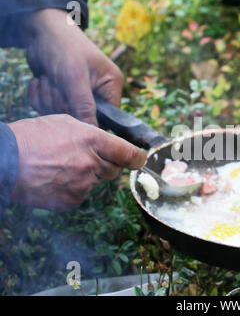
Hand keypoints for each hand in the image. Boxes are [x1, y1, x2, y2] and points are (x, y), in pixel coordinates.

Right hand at [8, 114, 146, 210]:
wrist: (5, 161)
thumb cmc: (32, 137)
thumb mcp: (65, 123)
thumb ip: (90, 134)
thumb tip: (106, 144)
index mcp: (92, 140)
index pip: (128, 153)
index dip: (138, 158)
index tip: (141, 160)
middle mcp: (91, 163)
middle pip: (114, 170)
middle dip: (106, 165)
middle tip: (87, 159)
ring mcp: (82, 184)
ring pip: (96, 182)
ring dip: (87, 177)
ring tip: (62, 167)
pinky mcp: (72, 200)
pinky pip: (81, 195)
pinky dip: (73, 189)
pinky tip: (56, 180)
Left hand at [23, 9, 122, 124]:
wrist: (41, 29)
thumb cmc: (64, 47)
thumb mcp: (76, 78)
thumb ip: (84, 106)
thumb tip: (92, 131)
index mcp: (111, 87)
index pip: (108, 118)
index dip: (89, 119)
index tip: (72, 107)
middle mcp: (98, 92)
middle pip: (81, 118)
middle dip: (61, 103)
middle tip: (56, 85)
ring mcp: (78, 94)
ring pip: (62, 114)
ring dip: (48, 98)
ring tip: (47, 79)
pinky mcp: (61, 94)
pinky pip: (48, 108)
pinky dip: (40, 96)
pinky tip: (41, 80)